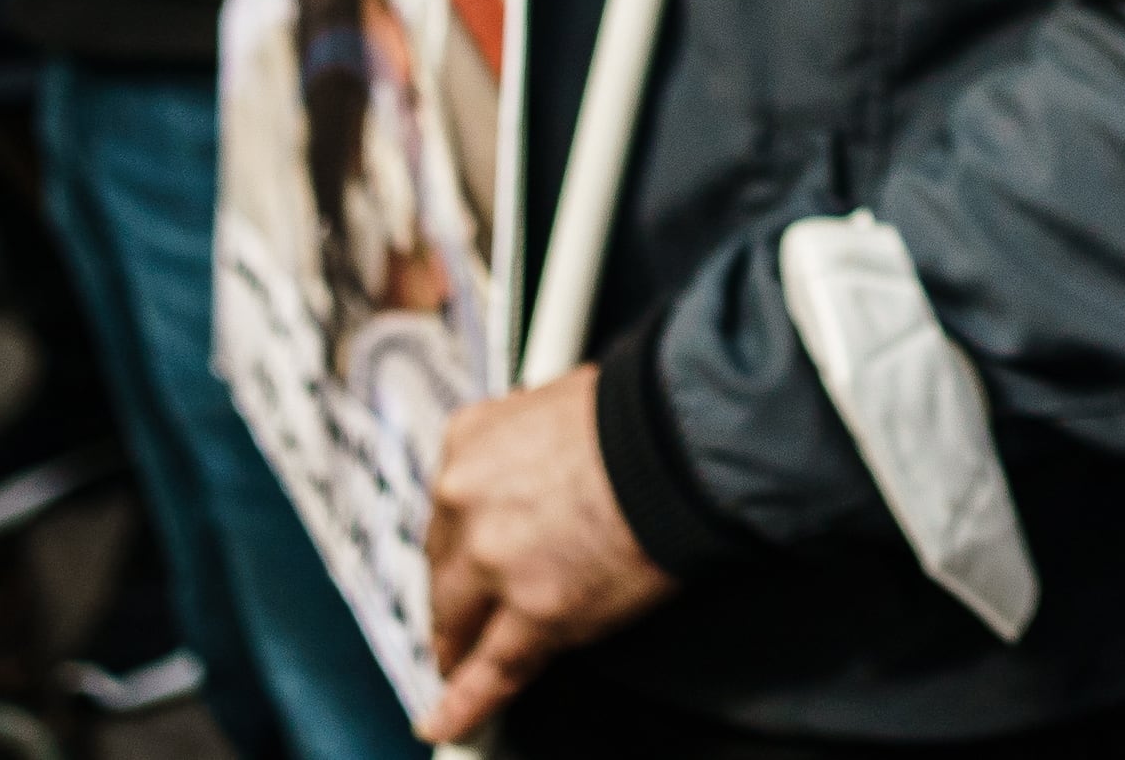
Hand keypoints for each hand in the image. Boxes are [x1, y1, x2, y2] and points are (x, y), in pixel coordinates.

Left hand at [420, 378, 672, 737]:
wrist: (680, 439)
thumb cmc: (639, 415)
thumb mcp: (556, 404)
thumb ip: (526, 445)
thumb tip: (537, 468)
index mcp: (469, 442)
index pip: (448, 509)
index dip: (459, 544)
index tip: (461, 562)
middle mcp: (466, 500)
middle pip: (444, 567)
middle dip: (454, 596)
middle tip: (464, 618)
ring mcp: (496, 561)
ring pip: (459, 620)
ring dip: (457, 647)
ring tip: (457, 670)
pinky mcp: (535, 611)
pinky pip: (492, 669)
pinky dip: (466, 703)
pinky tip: (448, 721)